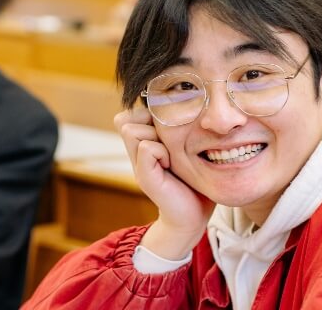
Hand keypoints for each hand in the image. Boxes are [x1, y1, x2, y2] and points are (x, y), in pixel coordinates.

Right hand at [115, 108, 214, 259]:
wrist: (193, 217)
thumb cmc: (194, 182)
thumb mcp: (185, 151)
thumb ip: (177, 133)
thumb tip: (184, 103)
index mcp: (144, 146)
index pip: (130, 115)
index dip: (147, 114)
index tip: (169, 129)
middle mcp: (136, 154)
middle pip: (127, 119)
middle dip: (149, 123)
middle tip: (170, 141)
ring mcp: (138, 166)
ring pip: (132, 130)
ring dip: (155, 136)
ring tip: (171, 153)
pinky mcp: (145, 178)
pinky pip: (146, 148)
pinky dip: (161, 150)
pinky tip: (171, 163)